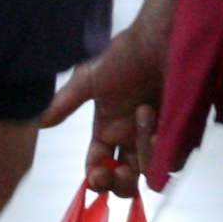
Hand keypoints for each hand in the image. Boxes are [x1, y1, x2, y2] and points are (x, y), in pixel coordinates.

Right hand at [43, 19, 167, 199]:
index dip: (96, 178)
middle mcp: (132, 138)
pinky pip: (175, 160)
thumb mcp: (89, 78)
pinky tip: (161, 131)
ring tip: (146, 116)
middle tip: (118, 171)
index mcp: (109, 130)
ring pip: (149, 173)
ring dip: (144, 157)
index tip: (96, 176)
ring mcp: (157, 137)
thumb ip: (66, 103)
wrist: (162, 38)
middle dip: (118, 184)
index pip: (99, 167)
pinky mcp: (181, 132)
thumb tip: (41, 123)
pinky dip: (166, 154)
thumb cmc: (126, 55)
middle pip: (124, 181)